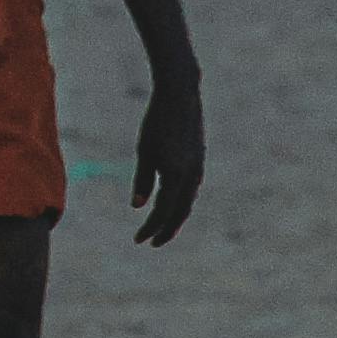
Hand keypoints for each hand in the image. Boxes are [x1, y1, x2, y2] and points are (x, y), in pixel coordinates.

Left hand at [130, 66, 205, 247]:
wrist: (181, 95)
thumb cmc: (157, 121)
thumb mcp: (145, 151)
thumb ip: (143, 180)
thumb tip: (138, 207)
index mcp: (175, 175)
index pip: (162, 212)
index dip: (150, 228)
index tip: (138, 240)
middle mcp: (191, 176)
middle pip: (179, 213)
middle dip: (166, 230)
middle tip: (152, 242)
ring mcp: (198, 168)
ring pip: (187, 202)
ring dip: (175, 217)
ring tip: (162, 227)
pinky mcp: (199, 160)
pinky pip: (191, 189)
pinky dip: (181, 202)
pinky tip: (172, 202)